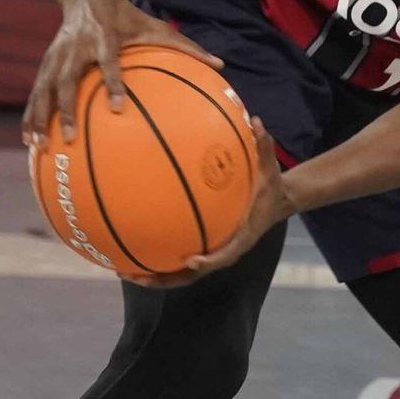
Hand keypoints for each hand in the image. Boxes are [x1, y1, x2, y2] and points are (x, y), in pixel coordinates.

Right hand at [24, 0, 223, 145]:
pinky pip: (36, 91)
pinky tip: (28, 138)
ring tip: (38, 145)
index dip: (113, 84)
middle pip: (67, 81)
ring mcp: (58, 56)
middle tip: (70, 138)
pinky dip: (30, 113)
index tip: (119, 108)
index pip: (109, 63)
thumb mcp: (157, 27)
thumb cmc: (128, 16)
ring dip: (39, 117)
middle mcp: (78, 48)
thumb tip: (221, 65)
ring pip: (44, 89)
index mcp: (106, 39)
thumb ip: (187, 47)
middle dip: (66, 110)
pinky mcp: (46, 62)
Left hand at [129, 119, 290, 287]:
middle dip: (163, 279)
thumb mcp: (271, 168)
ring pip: (180, 275)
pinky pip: (178, 261)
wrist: (276, 203)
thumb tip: (257, 120)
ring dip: (153, 277)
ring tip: (122, 272)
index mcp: (242, 237)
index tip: (191, 260)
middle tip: (136, 276)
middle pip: (191, 275)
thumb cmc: (271, 187)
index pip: (226, 254)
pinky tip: (133, 253)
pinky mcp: (205, 248)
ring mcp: (213, 252)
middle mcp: (225, 250)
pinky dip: (158, 261)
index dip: (209, 261)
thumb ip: (264, 147)